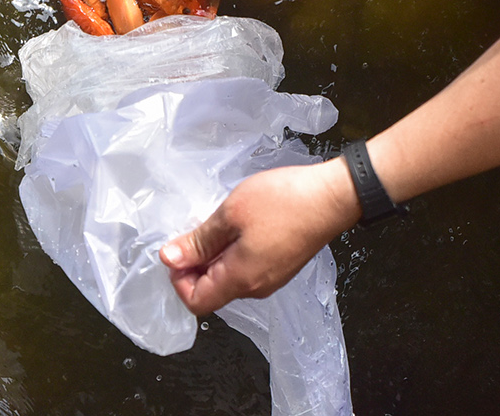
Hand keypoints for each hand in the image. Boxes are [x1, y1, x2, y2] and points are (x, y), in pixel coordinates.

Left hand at [159, 158, 358, 314]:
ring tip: (218, 222)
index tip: (179, 248)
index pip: (196, 302)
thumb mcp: (231, 214)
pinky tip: (237, 225)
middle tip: (196, 228)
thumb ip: (199, 241)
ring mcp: (270, 279)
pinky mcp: (280, 267)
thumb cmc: (281, 202)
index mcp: (240, 280)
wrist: (331, 198)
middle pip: (211, 292)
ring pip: (228, 279)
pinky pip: (245, 269)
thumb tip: (168, 259)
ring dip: (214, 256)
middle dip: (194, 265)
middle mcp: (255, 288)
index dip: (178, 279)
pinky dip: (232, 253)